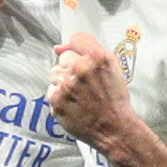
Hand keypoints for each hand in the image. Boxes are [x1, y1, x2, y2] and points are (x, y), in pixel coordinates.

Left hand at [47, 32, 134, 149]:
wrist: (114, 129)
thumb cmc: (114, 100)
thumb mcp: (113, 68)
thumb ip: (90, 51)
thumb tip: (59, 47)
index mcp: (98, 58)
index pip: (76, 38)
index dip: (79, 50)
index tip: (82, 59)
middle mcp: (81, 69)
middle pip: (64, 57)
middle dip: (71, 68)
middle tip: (83, 83)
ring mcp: (67, 85)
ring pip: (54, 73)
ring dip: (63, 82)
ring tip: (78, 94)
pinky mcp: (57, 100)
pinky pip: (51, 90)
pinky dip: (59, 97)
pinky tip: (72, 104)